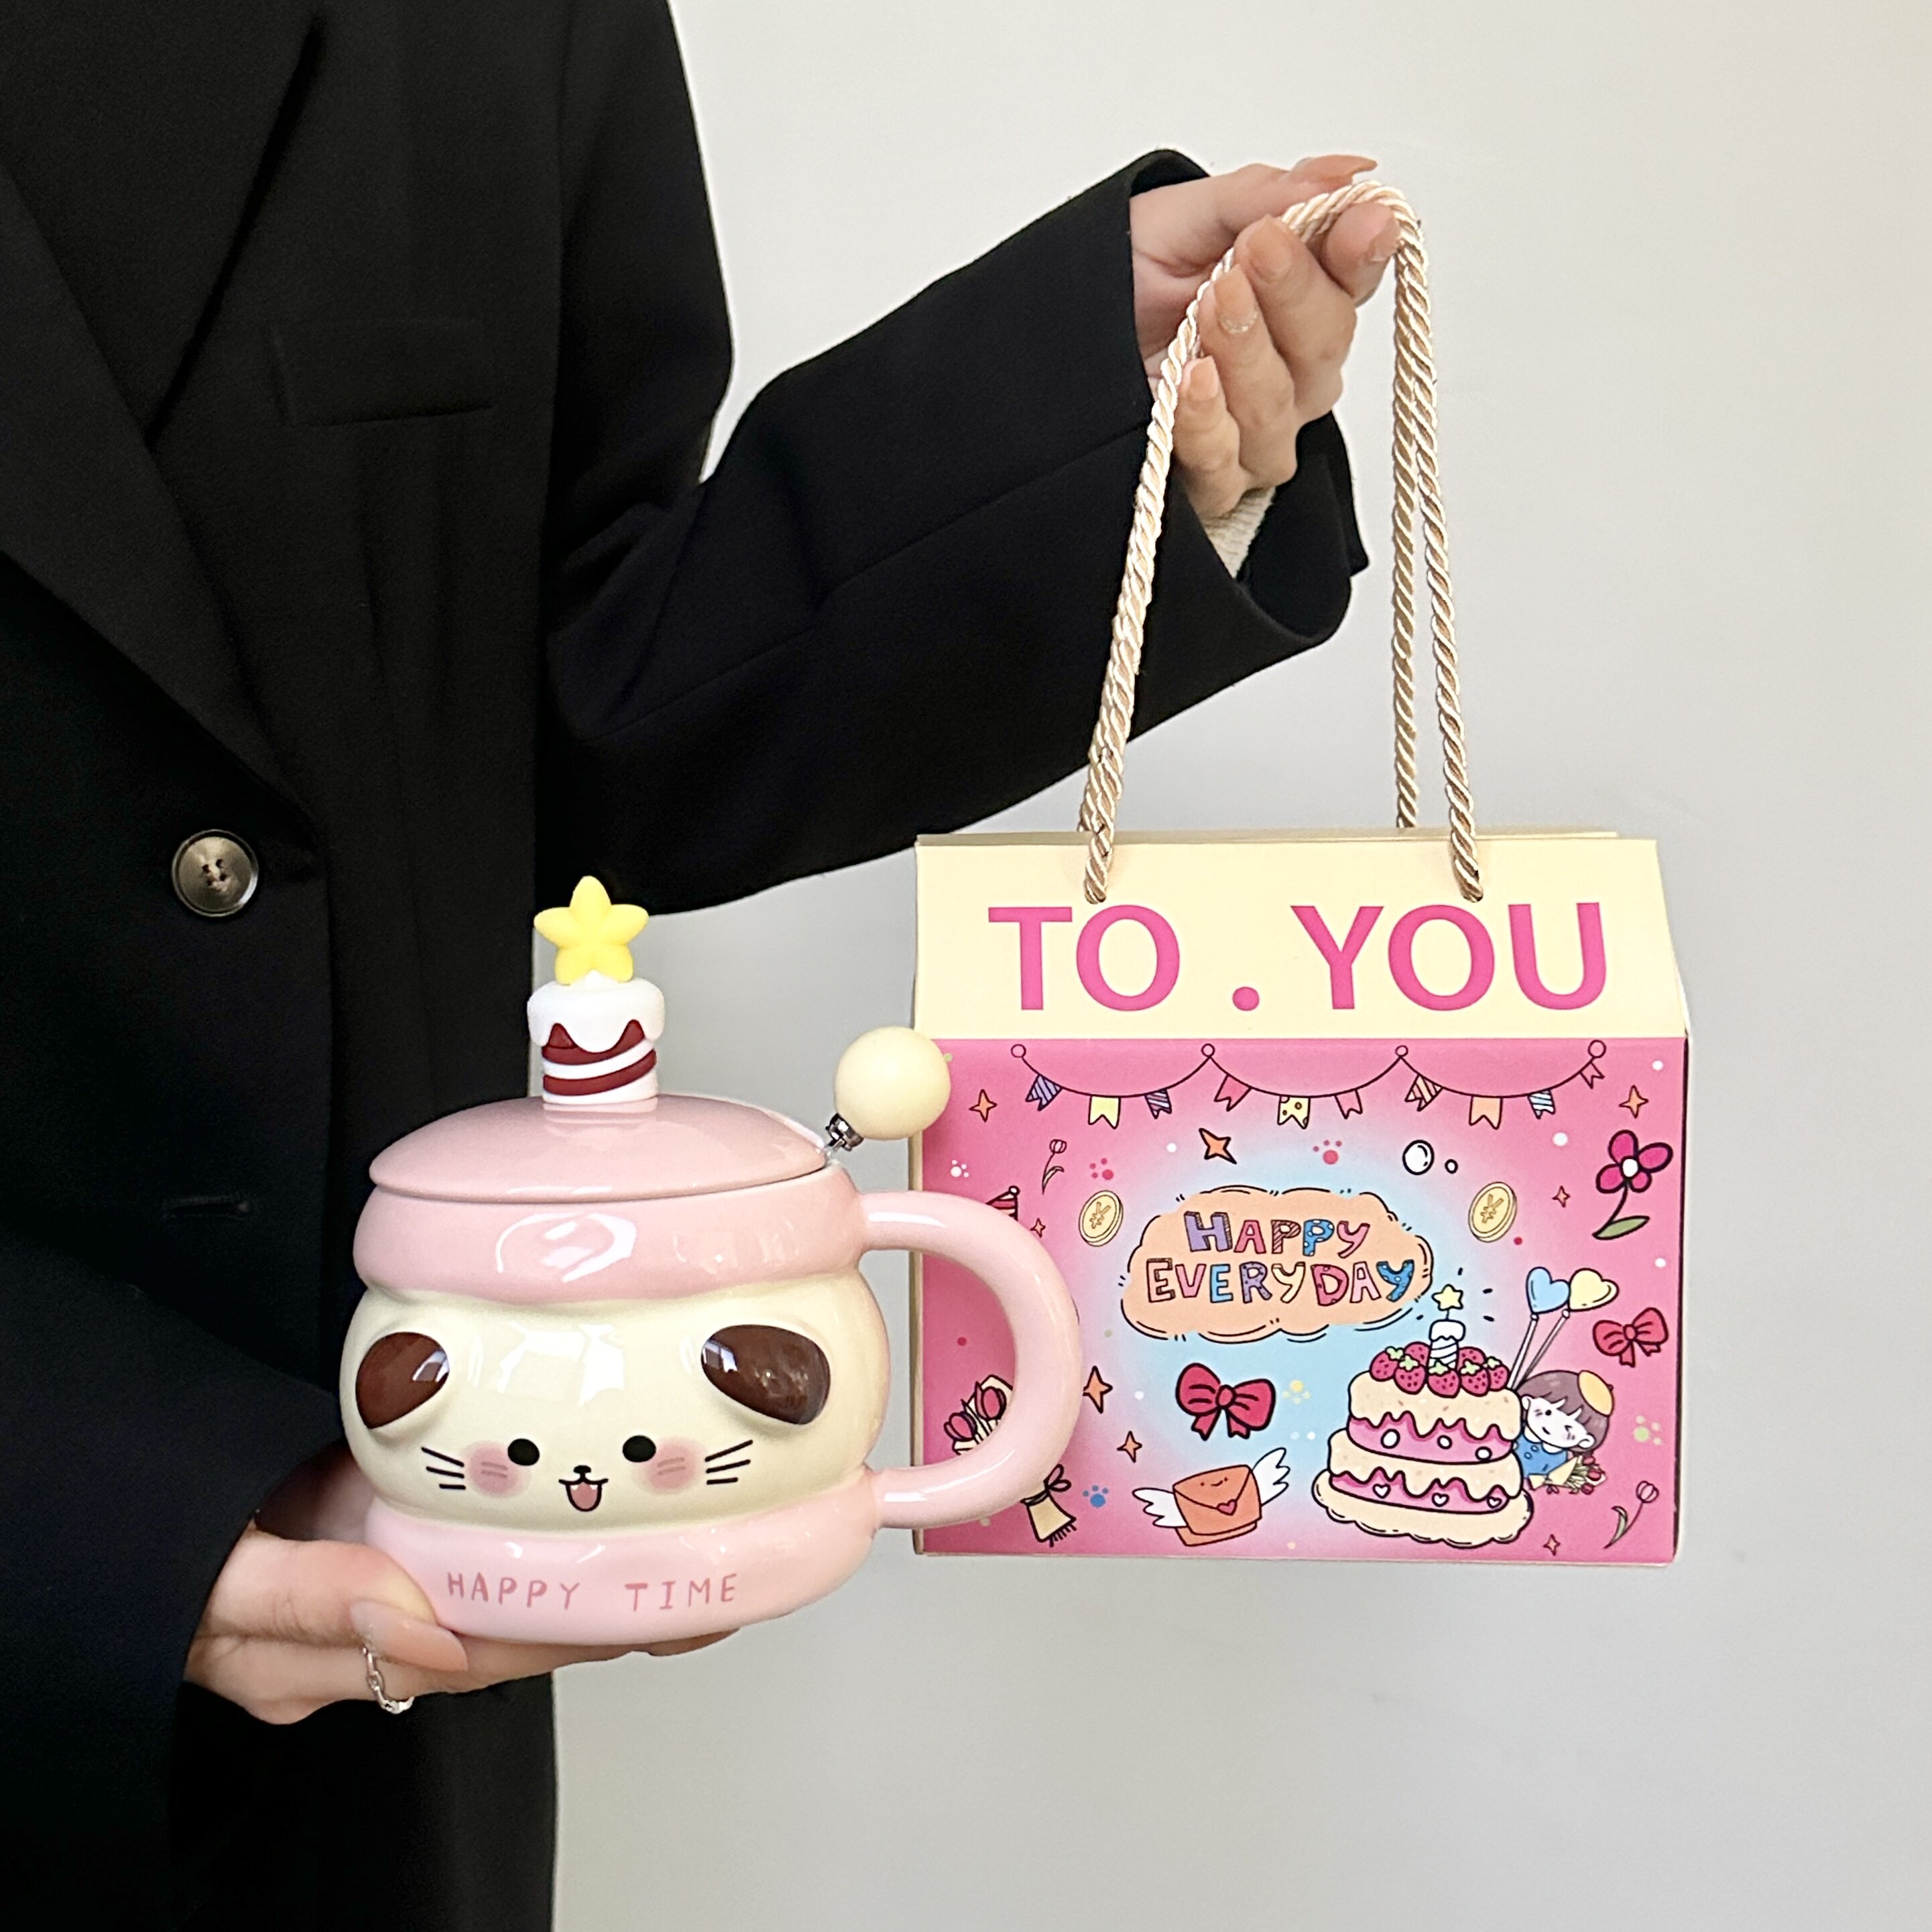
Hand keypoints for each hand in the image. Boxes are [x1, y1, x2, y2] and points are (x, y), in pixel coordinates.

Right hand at [186, 1447, 730, 1724]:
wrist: (127, 1517)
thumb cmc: (159, 1567)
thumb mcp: (216, 1589)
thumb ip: (308, 1601)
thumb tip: (423, 1627)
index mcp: (353, 1650)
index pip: (496, 1650)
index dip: (582, 1631)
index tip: (668, 1606)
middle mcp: (385, 1619)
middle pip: (521, 1622)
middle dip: (616, 1604)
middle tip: (722, 1572)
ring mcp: (385, 1569)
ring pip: (506, 1580)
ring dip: (589, 1565)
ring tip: (693, 1538)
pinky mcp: (379, 1517)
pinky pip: (473, 1535)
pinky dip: (534, 1522)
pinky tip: (588, 1492)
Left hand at [1130, 156, 1400, 520]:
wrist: (1049, 344)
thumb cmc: (1121, 281)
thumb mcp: (1182, 219)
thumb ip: (1263, 197)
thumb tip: (1351, 173)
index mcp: (1299, 302)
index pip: (1353, 280)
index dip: (1362, 251)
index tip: (1358, 219)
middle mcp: (1291, 373)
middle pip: (1326, 345)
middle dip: (1293, 293)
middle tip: (1255, 249)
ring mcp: (1255, 434)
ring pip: (1279, 407)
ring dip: (1247, 352)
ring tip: (1208, 304)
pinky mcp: (1211, 483)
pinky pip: (1225, 466)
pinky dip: (1208, 422)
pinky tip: (1192, 380)